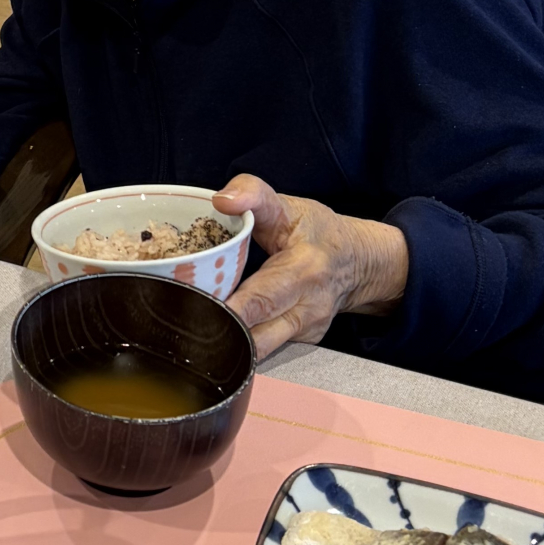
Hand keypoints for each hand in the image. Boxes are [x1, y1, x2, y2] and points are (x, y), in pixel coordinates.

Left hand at [214, 175, 408, 358]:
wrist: (357, 261)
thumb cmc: (318, 232)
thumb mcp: (287, 204)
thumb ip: (252, 193)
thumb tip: (221, 200)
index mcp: (304, 269)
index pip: (260, 298)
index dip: (228, 311)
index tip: (198, 312)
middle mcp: (308, 307)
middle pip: (255, 336)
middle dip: (218, 333)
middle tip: (187, 325)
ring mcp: (306, 330)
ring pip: (258, 351)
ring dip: (227, 344)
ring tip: (197, 331)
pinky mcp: (302, 342)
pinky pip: (264, 349)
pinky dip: (239, 343)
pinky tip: (220, 330)